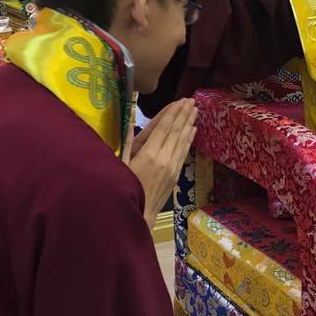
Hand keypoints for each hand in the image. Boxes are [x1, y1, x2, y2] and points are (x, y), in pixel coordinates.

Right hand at [126, 99, 196, 224]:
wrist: (138, 216)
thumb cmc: (123, 189)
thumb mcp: (120, 163)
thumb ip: (127, 140)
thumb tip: (129, 118)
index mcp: (149, 154)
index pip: (164, 128)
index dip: (173, 113)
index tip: (180, 101)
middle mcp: (164, 159)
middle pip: (176, 132)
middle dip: (184, 114)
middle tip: (191, 100)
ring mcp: (172, 167)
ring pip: (182, 141)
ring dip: (189, 124)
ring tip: (195, 110)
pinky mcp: (175, 175)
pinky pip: (183, 152)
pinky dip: (189, 139)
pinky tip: (192, 130)